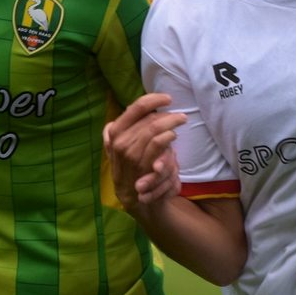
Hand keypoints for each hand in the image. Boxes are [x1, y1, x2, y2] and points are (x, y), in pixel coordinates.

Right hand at [103, 92, 185, 211]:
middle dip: (168, 115)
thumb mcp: (125, 144)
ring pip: (154, 129)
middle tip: (180, 116)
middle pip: (149, 119)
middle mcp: (119, 142)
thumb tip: (143, 104)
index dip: (154, 99)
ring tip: (181, 121)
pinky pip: (157, 144)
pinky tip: (173, 135)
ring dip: (171, 123)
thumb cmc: (133, 165)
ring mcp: (129, 154)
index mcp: (115, 132)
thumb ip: (130, 125)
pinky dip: (168, 136)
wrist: (132, 196)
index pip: (135, 108)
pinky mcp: (141, 165)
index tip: (168, 98)